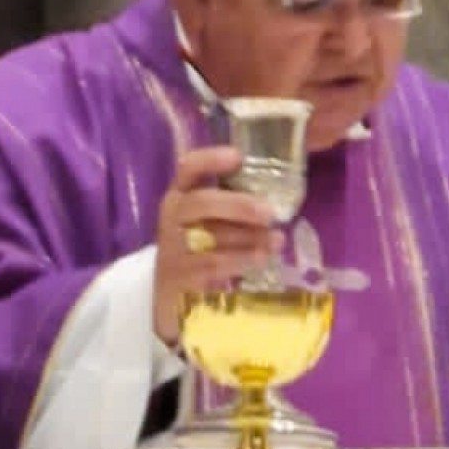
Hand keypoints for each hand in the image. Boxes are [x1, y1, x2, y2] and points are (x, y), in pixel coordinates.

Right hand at [153, 144, 280, 346]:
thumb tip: (279, 193)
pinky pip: (212, 265)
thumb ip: (233, 205)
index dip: (211, 160)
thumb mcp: (209, 221)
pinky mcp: (179, 277)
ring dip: (248, 238)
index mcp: (180, 195)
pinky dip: (239, 261)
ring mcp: (173, 248)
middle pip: (201, 202)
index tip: (238, 157)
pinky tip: (261, 259)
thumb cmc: (199, 245)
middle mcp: (173, 217)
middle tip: (269, 213)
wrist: (169, 291)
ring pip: (210, 237)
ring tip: (278, 239)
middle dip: (238, 205)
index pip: (188, 168)